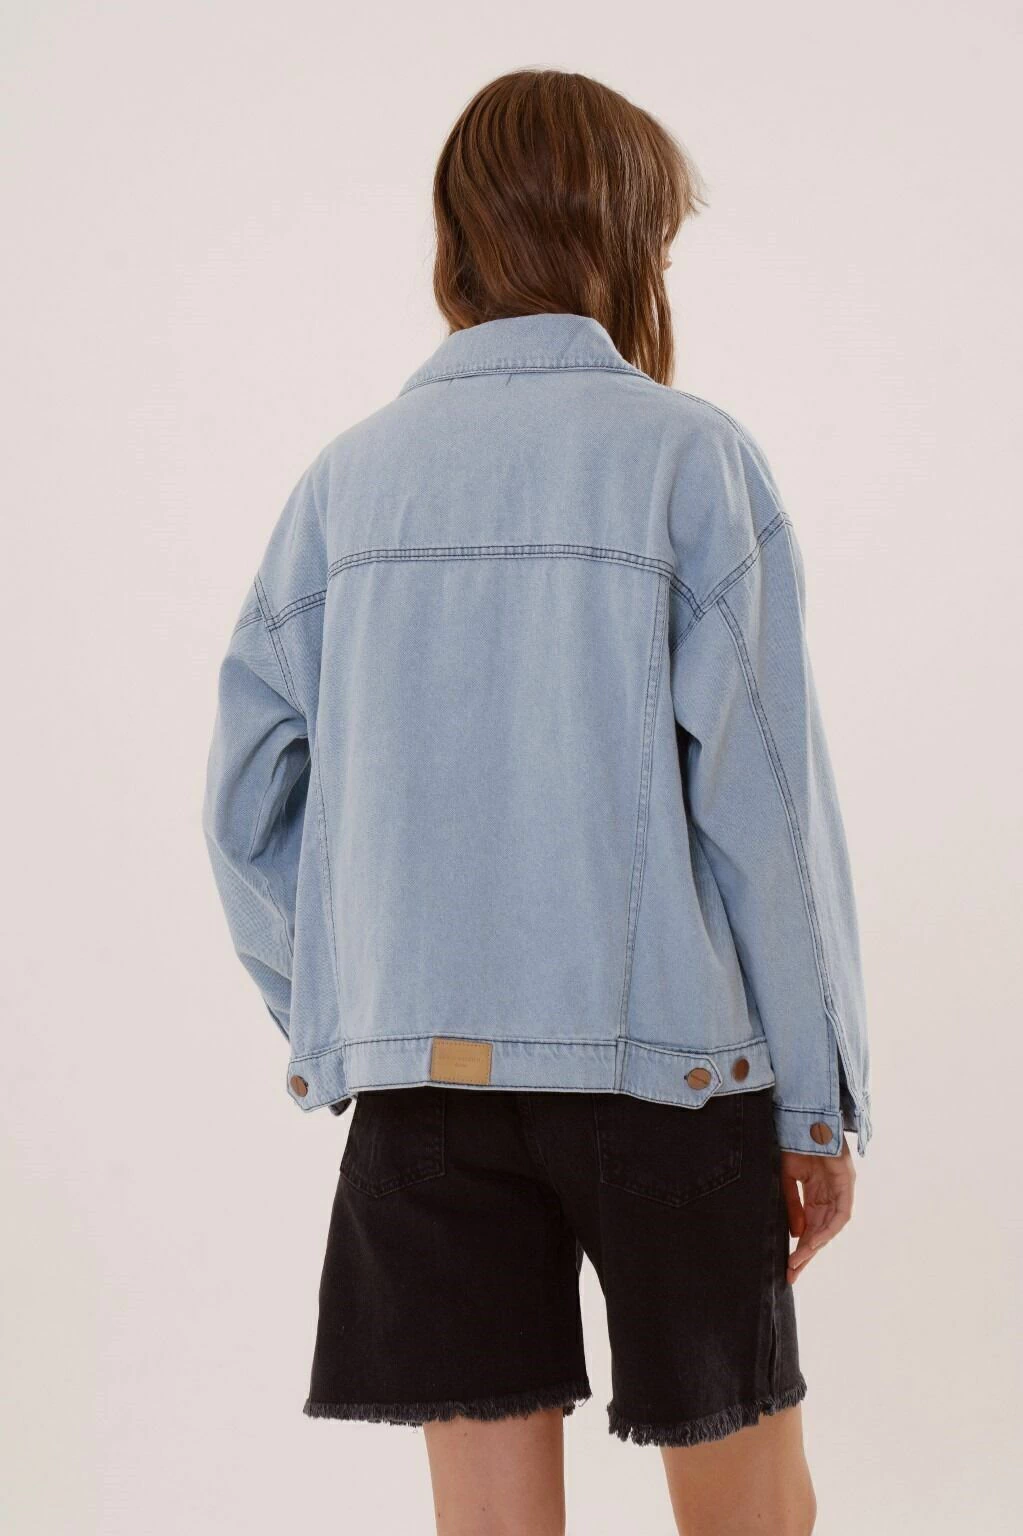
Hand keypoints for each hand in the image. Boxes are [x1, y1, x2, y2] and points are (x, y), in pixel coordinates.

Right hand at [780, 1139, 855, 1284]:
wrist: (798, 1115)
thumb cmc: (791, 1141)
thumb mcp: (786, 1177)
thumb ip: (792, 1205)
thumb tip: (797, 1235)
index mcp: (817, 1190)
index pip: (810, 1225)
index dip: (800, 1246)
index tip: (788, 1266)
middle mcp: (832, 1192)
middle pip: (821, 1230)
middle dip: (806, 1253)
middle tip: (792, 1272)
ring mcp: (841, 1187)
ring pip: (831, 1226)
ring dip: (815, 1245)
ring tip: (798, 1261)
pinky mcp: (846, 1182)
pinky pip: (840, 1214)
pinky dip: (826, 1230)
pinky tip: (811, 1242)